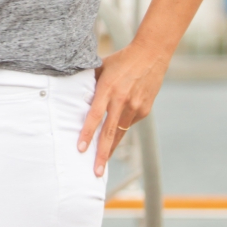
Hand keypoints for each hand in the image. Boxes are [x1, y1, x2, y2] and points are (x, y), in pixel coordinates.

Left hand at [78, 41, 167, 176]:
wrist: (152, 54)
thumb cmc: (122, 59)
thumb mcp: (102, 67)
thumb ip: (90, 83)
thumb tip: (74, 95)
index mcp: (109, 89)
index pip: (95, 116)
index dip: (87, 133)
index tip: (80, 149)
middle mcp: (122, 100)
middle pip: (109, 132)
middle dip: (102, 154)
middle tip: (96, 172)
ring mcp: (136, 106)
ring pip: (120, 133)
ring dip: (111, 148)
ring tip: (103, 163)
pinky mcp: (145, 109)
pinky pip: (130, 123)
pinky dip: (122, 126)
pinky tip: (119, 123)